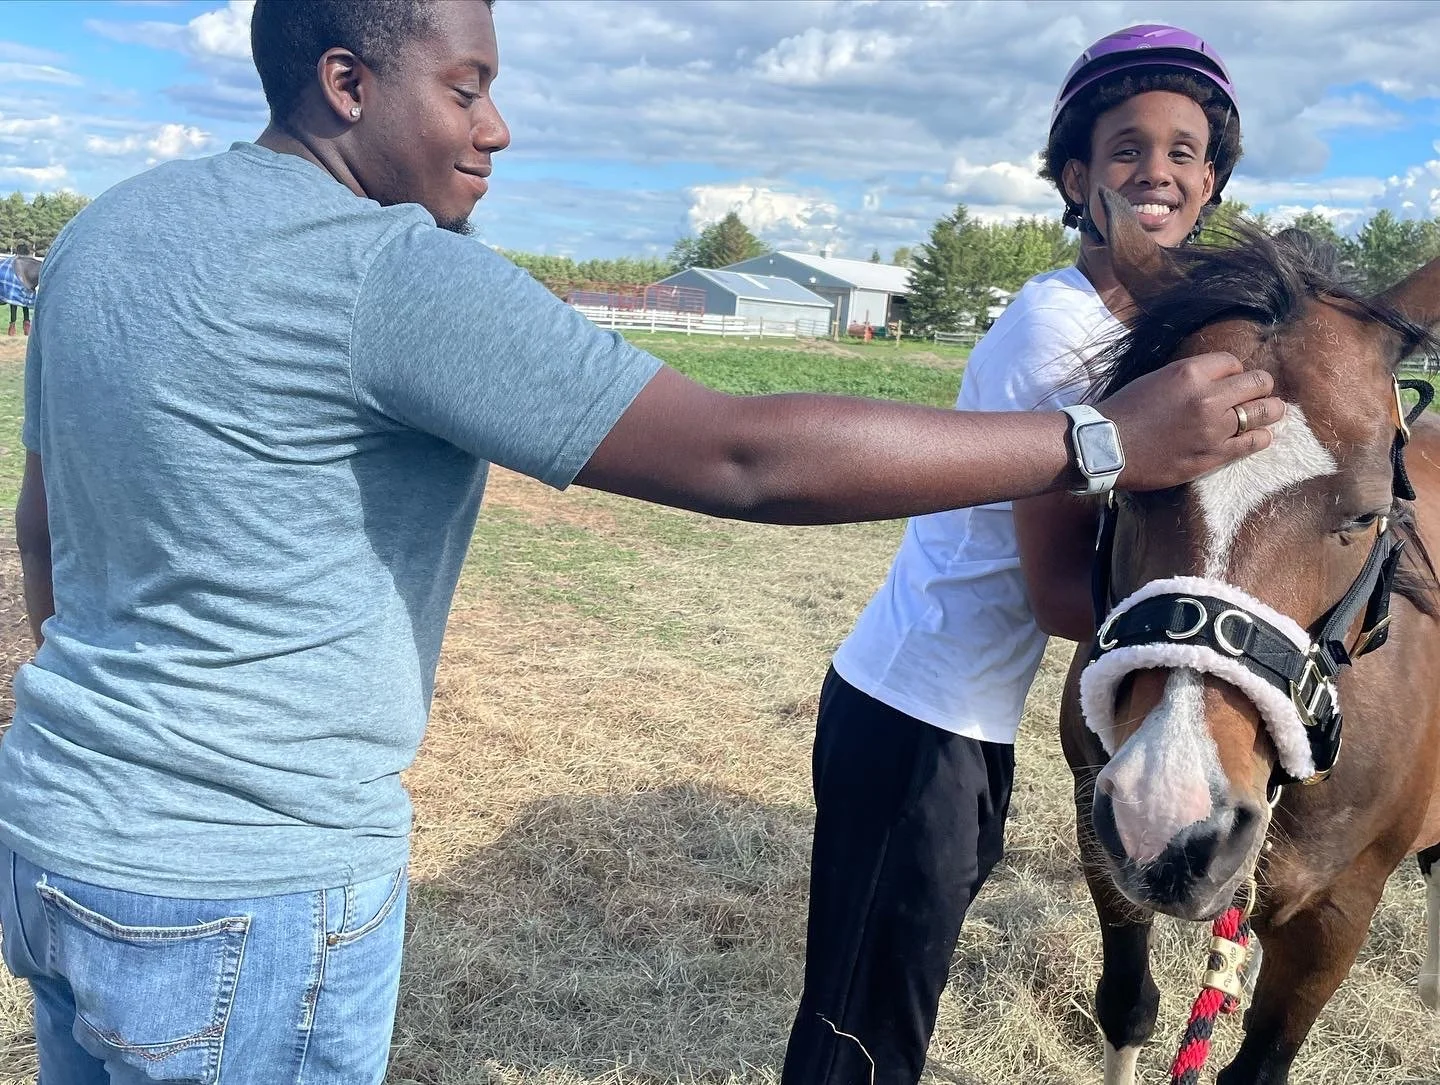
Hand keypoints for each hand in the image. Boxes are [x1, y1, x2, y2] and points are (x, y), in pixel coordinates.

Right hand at [1098, 352, 1284, 490]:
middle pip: (1259, 383)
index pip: (1234, 363)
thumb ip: (1189, 378)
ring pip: (1264, 412)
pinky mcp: (1214, 455)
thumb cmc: (1124, 412)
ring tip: (1269, 413)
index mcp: (1190, 372)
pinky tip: (1259, 436)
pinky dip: (1261, 437)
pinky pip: (1254, 442)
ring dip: (1270, 410)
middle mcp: (1208, 397)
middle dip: (1260, 387)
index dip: (1234, 372)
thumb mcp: (1156, 379)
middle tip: (1258, 394)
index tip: (1229, 382)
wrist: (1105, 448)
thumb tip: (1215, 380)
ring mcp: (1214, 428)